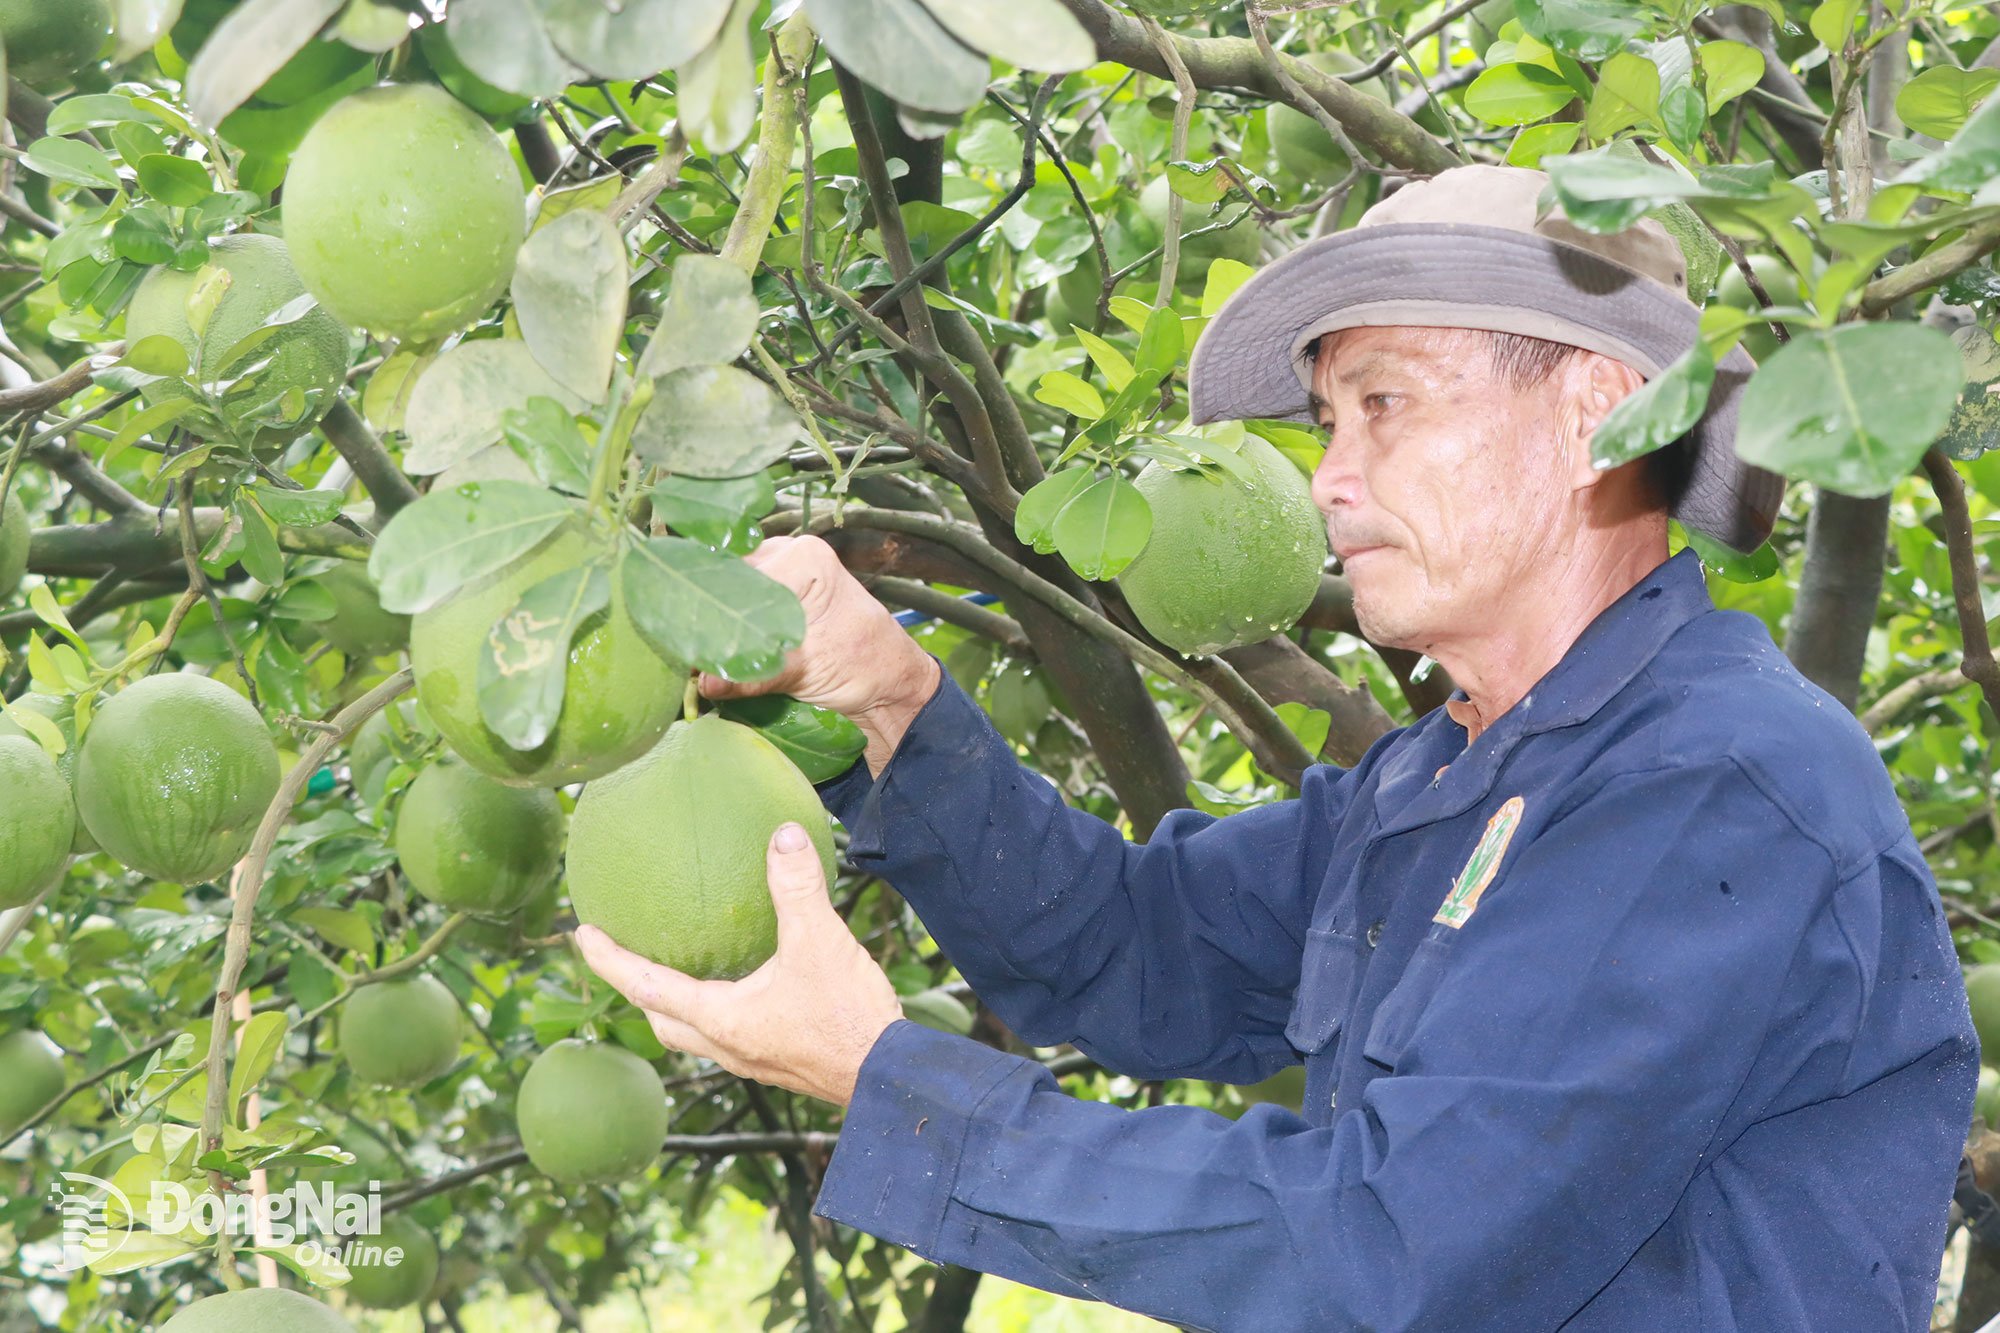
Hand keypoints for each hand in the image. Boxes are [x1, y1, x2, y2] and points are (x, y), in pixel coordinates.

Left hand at [575, 822, 905, 1107]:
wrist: (890, 1079)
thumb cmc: (849, 1017)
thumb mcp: (821, 942)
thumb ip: (797, 887)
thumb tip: (782, 835)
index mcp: (721, 1019)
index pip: (645, 986)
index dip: (609, 959)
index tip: (582, 933)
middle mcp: (728, 1047)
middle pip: (663, 1021)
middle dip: (638, 991)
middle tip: (624, 958)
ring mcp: (753, 1061)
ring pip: (695, 1035)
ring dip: (676, 1007)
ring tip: (678, 973)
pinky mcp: (780, 1064)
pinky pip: (730, 1037)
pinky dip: (717, 1012)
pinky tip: (748, 988)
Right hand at [696, 535, 939, 774]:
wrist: (888, 683)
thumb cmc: (864, 666)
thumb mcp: (808, 671)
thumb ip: (755, 674)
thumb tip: (704, 683)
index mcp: (804, 558)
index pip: (737, 576)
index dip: (710, 609)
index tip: (689, 645)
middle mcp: (786, 552)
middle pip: (724, 575)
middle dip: (703, 612)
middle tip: (682, 650)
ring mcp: (776, 569)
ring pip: (723, 587)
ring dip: (707, 619)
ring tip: (689, 652)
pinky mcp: (770, 592)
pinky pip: (732, 599)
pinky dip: (719, 624)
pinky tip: (704, 647)